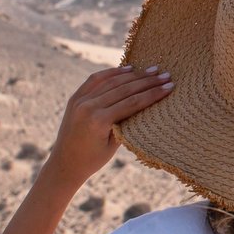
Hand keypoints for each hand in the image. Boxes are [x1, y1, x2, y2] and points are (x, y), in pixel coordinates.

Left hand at [45, 64, 173, 184]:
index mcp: (99, 121)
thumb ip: (127, 122)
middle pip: (124, 89)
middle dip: (147, 81)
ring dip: (134, 74)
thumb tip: (145, 103)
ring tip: (152, 70)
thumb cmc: (93, 160)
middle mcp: (88, 107)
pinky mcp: (75, 98)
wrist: (64, 164)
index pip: (133, 102)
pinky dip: (112, 73)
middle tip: (166, 75)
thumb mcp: (114, 145)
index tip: (169, 86)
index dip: (153, 93)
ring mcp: (80, 100)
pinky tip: (128, 69)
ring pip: (112, 81)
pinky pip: (96, 80)